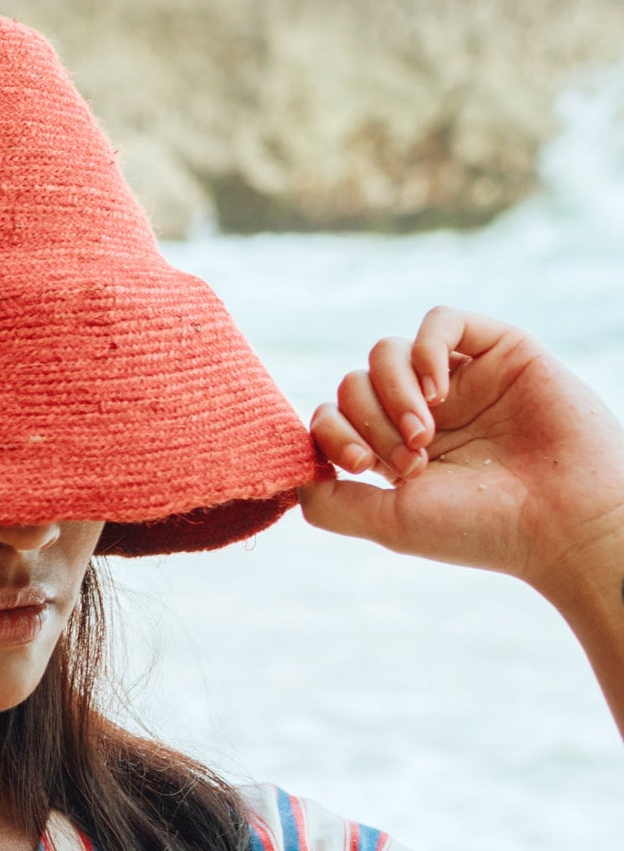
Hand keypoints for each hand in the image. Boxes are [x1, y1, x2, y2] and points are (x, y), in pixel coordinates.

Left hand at [297, 307, 623, 594]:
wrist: (562, 520)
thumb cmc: (478, 529)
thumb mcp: (388, 522)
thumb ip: (330, 503)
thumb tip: (289, 475)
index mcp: (392, 450)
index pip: (331, 417)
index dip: (332, 433)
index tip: (364, 465)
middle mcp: (421, 413)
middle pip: (353, 383)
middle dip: (370, 421)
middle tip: (412, 459)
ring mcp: (457, 381)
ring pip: (384, 352)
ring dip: (392, 392)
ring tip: (426, 434)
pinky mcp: (497, 351)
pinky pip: (439, 322)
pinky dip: (424, 350)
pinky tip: (437, 391)